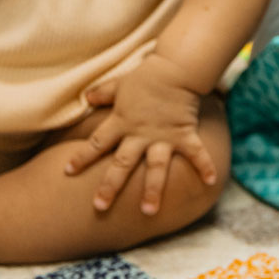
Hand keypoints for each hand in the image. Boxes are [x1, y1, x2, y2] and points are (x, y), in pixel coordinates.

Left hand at [64, 52, 216, 213]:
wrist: (175, 67)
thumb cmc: (146, 76)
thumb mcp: (120, 84)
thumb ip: (103, 93)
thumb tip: (86, 98)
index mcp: (121, 122)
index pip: (96, 142)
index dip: (82, 157)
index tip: (68, 171)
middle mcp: (139, 134)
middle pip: (121, 162)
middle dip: (110, 185)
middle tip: (100, 206)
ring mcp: (162, 136)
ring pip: (155, 166)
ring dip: (152, 188)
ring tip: (148, 211)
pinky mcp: (183, 134)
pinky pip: (195, 152)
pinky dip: (204, 166)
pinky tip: (210, 182)